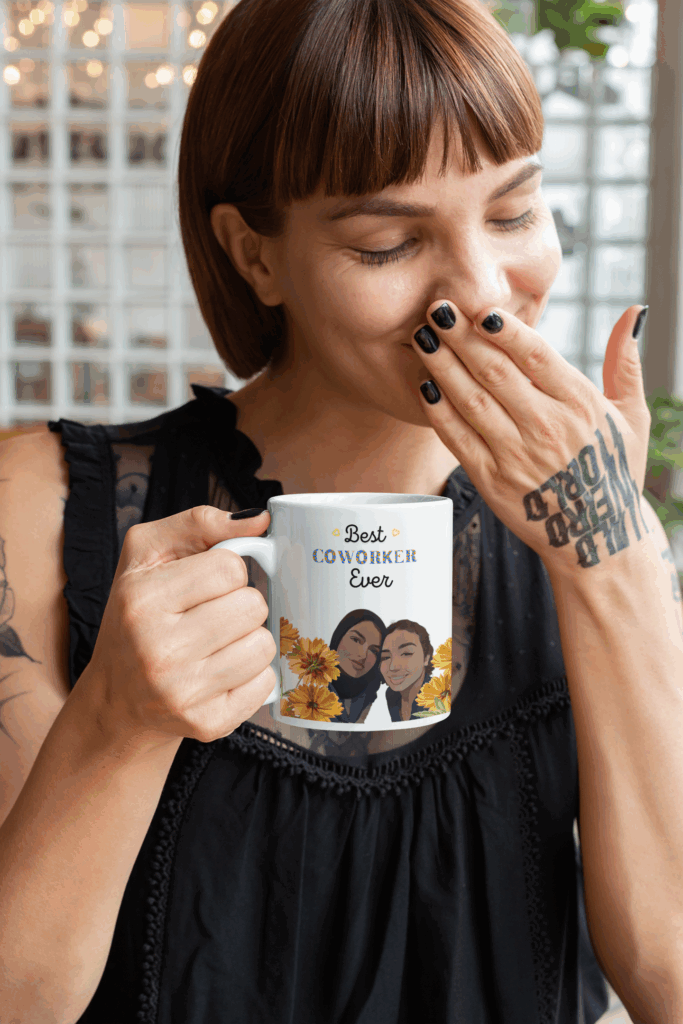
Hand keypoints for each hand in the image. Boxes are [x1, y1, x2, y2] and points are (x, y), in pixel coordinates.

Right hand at [80, 506, 276, 746]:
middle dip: (241, 605)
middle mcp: (158, 648)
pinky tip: (221, 673)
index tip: (207, 585)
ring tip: (217, 645)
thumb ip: (199, 524)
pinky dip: (252, 675)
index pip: (230, 567)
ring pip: (264, 645)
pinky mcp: (206, 723)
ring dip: (249, 640)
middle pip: (253, 606)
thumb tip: (260, 520)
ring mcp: (183, 692)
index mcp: (142, 600)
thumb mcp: (147, 556)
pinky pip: (266, 683)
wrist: (117, 699)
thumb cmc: (137, 616)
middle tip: (212, 617)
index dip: (228, 571)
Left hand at [413, 301, 651, 576]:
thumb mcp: (631, 417)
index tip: (481, 308)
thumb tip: (634, 311)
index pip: (536, 356)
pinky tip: (423, 386)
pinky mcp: (492, 480)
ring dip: (442, 365)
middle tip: (436, 308)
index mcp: (581, 404)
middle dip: (461, 336)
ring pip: (472, 400)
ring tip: (421, 336)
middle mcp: (547, 427)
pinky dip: (439, 411)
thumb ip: (626, 363)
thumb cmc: (614, 471)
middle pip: (495, 372)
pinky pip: (459, 438)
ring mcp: (516, 455)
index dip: (505, 330)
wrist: (597, 539)